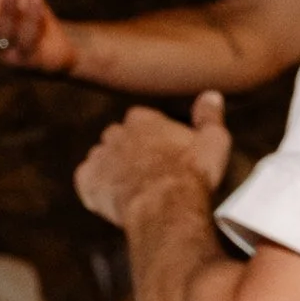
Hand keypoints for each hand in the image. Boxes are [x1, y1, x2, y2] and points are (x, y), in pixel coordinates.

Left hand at [74, 91, 229, 228]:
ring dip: (112, 169)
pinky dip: (95, 187)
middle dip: (129, 151)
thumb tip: (210, 95)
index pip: (140, 119)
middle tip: (148, 172)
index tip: (162, 151)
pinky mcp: (87, 181)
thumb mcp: (214, 140)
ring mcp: (99, 156)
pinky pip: (86, 179)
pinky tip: (112, 197)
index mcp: (143, 119)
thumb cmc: (192, 173)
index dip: (151, 136)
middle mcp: (116, 133)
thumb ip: (209, 115)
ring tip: (132, 188)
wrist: (166, 205)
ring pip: (101, 157)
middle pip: (118, 137)